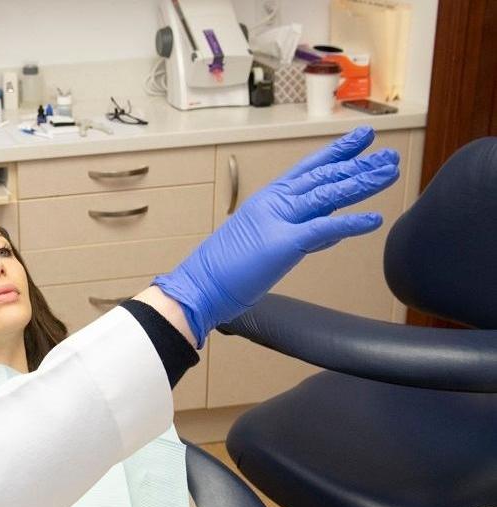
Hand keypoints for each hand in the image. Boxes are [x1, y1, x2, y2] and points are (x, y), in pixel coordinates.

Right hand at [152, 126, 399, 346]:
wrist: (199, 285)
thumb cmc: (225, 269)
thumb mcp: (265, 242)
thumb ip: (299, 231)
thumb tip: (329, 231)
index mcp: (268, 200)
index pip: (309, 168)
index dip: (338, 151)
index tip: (362, 138)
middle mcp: (274, 203)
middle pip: (324, 176)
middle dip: (360, 164)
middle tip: (390, 155)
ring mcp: (278, 221)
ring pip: (327, 194)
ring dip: (362, 182)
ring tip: (390, 173)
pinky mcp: (282, 244)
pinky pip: (323, 229)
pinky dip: (351, 223)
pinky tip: (375, 219)